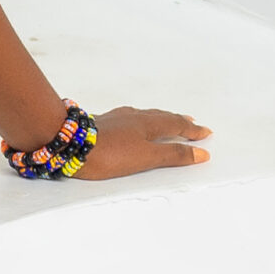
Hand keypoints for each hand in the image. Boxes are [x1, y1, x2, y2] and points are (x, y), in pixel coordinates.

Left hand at [74, 107, 210, 178]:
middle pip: (161, 117)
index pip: (176, 126)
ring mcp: (116, 118)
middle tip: (190, 122)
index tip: (206, 132)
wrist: (69, 143)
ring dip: (159, 119)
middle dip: (178, 121)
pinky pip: (129, 118)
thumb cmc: (110, 153)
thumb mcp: (146, 157)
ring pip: (144, 116)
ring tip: (165, 120)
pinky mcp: (101, 123)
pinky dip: (139, 120)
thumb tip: (201, 152)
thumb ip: (173, 155)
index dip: (192, 130)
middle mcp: (134, 117)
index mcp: (148, 124)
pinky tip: (130, 123)